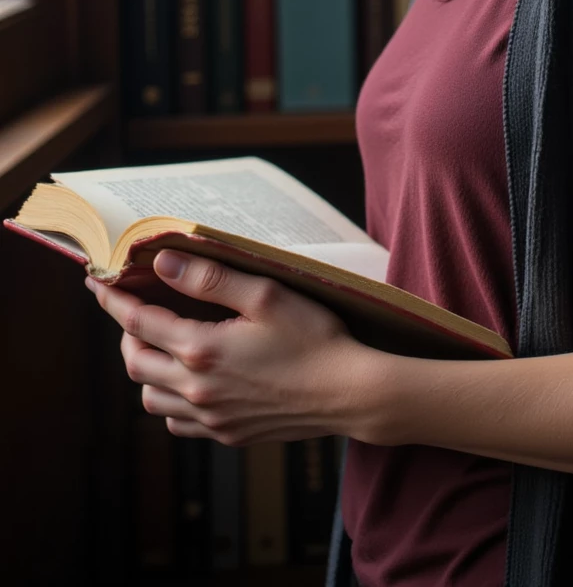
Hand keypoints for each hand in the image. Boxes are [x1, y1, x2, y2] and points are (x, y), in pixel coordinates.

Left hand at [84, 249, 387, 446]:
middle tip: (134, 310)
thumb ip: (210, 279)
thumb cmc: (314, 338)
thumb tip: (162, 263)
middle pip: (135, 362)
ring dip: (144, 369)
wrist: (349, 393)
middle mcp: (198, 389)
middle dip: (126, 334)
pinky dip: (168, 402)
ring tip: (159, 344)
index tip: (97, 283)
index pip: (139, 322)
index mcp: (202, 350)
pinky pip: (177, 424)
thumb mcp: (265, 295)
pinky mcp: (228, 435)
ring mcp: (212, 417)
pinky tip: (186, 383)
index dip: (114, 300)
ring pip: (150, 397)